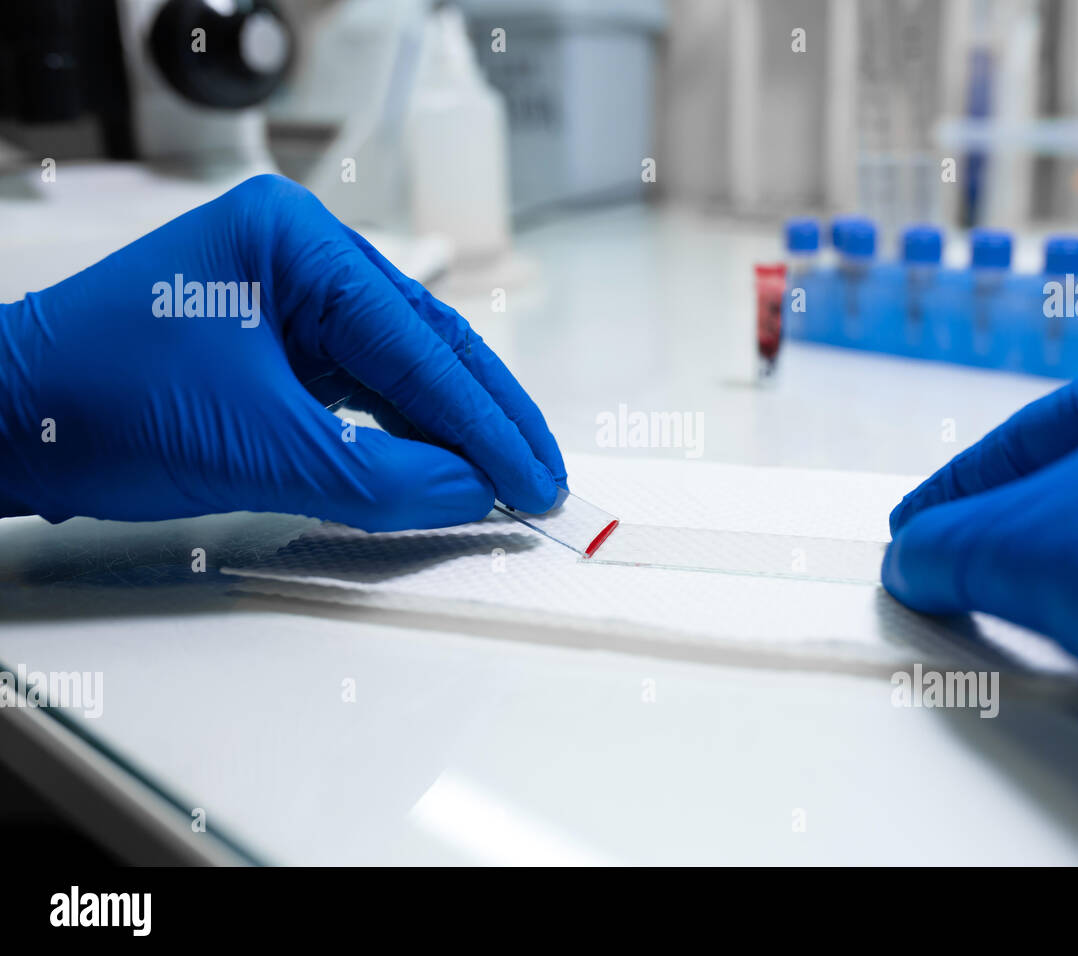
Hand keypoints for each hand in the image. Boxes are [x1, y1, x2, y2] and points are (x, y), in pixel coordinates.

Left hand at [0, 175, 564, 531]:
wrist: (4, 421)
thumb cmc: (99, 404)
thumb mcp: (258, 449)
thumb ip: (382, 478)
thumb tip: (473, 492)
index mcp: (297, 242)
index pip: (420, 344)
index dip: (486, 422)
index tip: (533, 479)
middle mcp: (303, 254)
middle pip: (428, 344)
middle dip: (487, 418)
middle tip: (542, 478)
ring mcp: (292, 295)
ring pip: (403, 367)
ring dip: (455, 427)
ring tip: (511, 477)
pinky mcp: (282, 339)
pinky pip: (366, 387)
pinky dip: (408, 431)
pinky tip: (448, 463)